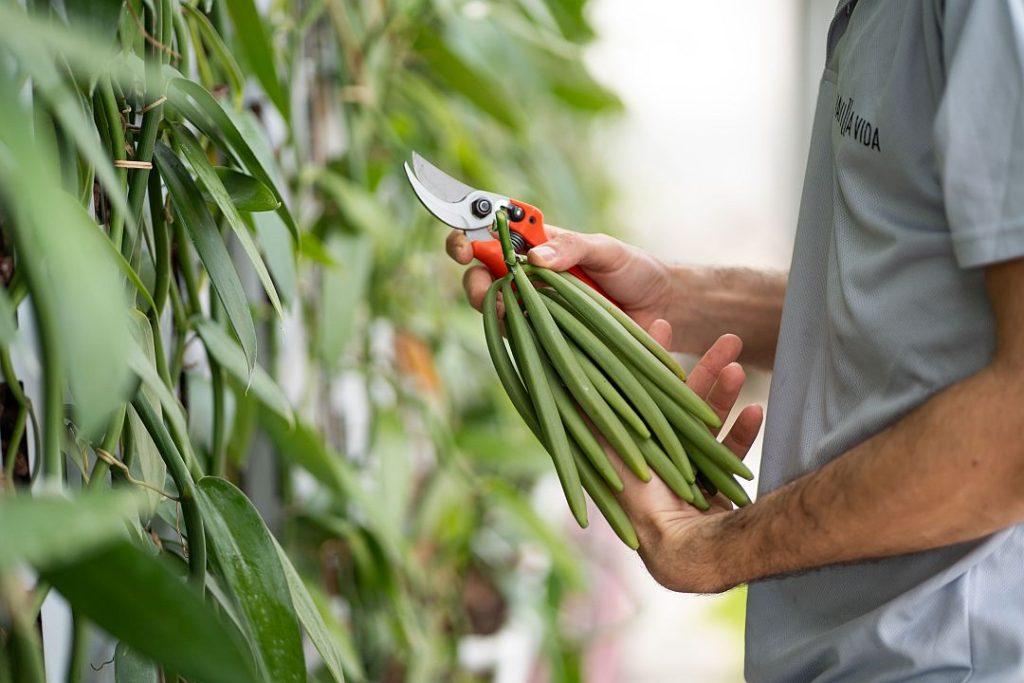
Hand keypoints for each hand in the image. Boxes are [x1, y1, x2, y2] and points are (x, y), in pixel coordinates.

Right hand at [446, 226, 675, 331]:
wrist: (662, 307)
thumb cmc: (634, 270)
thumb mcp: (605, 249)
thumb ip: (571, 247)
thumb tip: (534, 257)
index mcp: (537, 246)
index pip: (492, 237)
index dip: (470, 237)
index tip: (464, 245)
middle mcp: (529, 278)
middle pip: (483, 278)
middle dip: (474, 282)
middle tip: (483, 286)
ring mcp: (537, 310)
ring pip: (496, 312)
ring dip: (492, 310)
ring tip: (501, 310)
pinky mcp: (548, 340)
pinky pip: (523, 341)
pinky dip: (519, 337)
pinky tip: (525, 333)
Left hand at [616, 330, 762, 592]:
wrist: (682, 549)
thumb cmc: (639, 498)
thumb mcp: (608, 445)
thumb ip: (593, 410)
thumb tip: (567, 370)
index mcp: (628, 445)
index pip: (639, 390)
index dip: (651, 357)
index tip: (662, 322)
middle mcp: (654, 457)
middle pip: (680, 403)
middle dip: (704, 369)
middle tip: (727, 338)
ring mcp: (685, 473)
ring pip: (708, 423)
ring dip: (725, 394)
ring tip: (739, 366)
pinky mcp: (712, 489)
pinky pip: (728, 454)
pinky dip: (742, 432)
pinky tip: (757, 410)